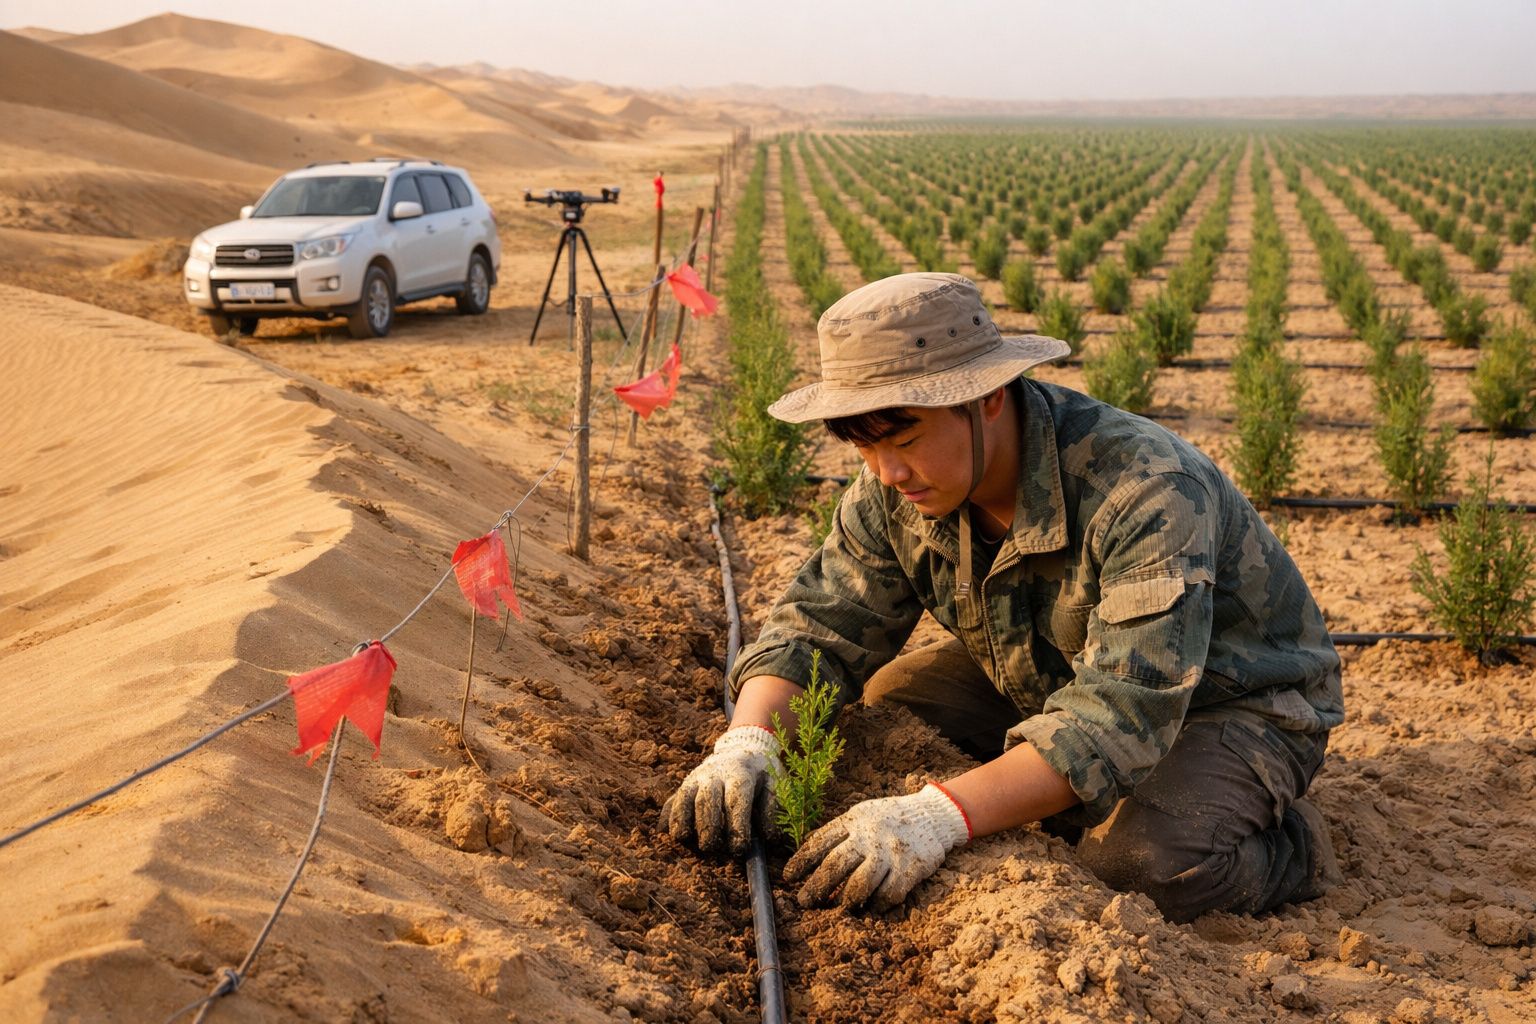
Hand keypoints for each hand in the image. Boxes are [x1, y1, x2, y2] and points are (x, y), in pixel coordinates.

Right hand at [662, 726, 780, 855]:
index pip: (737, 800)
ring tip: (682, 839)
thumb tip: (770, 838)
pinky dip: (667, 815)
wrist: (742, 747)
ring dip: (681, 818)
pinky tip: (663, 831)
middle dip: (707, 824)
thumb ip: (772, 809)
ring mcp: (696, 778)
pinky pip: (672, 799)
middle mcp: (715, 774)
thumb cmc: (761, 772)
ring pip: (684, 797)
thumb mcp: (775, 783)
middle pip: (707, 799)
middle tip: (710, 847)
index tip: (738, 849)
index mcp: (741, 773)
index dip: (737, 825)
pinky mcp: (685, 784)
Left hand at [783, 783, 970, 910]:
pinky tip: (873, 907)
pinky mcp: (911, 868)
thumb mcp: (862, 813)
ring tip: (841, 906)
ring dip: (846, 900)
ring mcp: (891, 852)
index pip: (821, 840)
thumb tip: (807, 851)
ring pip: (860, 885)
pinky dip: (877, 905)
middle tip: (804, 902)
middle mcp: (870, 835)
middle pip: (836, 865)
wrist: (934, 815)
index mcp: (854, 819)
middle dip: (816, 886)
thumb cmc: (891, 817)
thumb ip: (839, 832)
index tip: (788, 877)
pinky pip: (888, 896)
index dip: (802, 860)